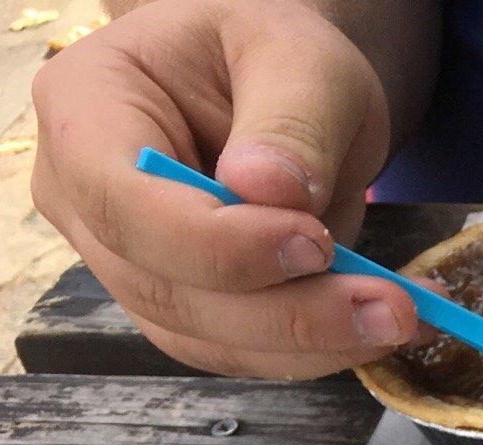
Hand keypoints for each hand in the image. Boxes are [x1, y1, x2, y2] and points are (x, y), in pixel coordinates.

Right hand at [30, 0, 418, 378]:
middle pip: (163, 287)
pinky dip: (312, 349)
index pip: (124, 203)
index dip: (218, 244)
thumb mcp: (298, 56)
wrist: (281, 89)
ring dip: (307, 342)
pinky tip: (379, 325)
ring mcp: (126, 260)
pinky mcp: (180, 305)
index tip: (315, 242)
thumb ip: (291, 119)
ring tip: (399, 316)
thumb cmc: (272, 55)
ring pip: (202, 336)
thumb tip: (271, 192)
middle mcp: (83, 195)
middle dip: (284, 312)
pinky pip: (237, 350)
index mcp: (84, 107)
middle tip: (390, 307)